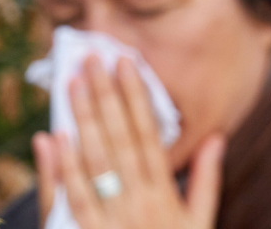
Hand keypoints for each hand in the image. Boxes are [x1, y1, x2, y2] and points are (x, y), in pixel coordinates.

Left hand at [32, 56, 225, 228]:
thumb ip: (205, 181)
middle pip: (119, 140)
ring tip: (73, 84)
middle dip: (105, 96)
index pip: (148, 135)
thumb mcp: (200, 225)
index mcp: (165, 196)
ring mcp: (112, 221)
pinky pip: (73, 199)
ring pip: (95, 162)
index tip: (126, 63)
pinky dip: (62, 168)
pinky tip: (54, 137)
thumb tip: (216, 137)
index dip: (136, 97)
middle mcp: (139, 204)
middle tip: (92, 59)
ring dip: (82, 121)